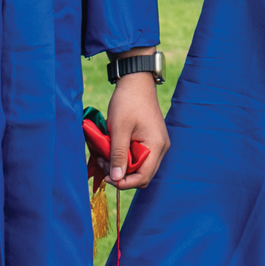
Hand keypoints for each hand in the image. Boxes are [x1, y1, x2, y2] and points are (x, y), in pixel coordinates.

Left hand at [105, 68, 167, 189]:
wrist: (136, 82)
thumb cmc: (128, 103)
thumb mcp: (119, 129)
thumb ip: (118, 155)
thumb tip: (116, 179)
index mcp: (156, 146)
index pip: (143, 177)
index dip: (124, 182)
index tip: (107, 176)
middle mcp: (160, 148)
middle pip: (142, 175)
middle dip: (121, 175)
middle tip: (104, 162)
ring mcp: (156, 144)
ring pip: (139, 167)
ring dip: (121, 165)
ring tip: (104, 154)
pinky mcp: (150, 140)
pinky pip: (138, 157)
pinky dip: (124, 157)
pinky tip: (112, 149)